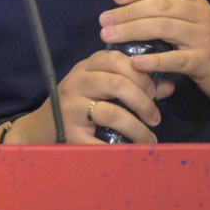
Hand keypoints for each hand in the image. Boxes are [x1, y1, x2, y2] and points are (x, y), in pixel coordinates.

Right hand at [10, 48, 171, 144]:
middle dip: (143, 102)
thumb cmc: (77, 105)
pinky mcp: (70, 134)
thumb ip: (131, 84)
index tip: (153, 91)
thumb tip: (167, 86)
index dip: (139, 73)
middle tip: (155, 117)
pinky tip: (132, 151)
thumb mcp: (99, 88)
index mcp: (84, 69)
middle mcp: (75, 84)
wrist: (42, 129)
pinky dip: (121, 149)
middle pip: (116, 83)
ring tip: (149, 137)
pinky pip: (101, 142)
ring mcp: (70, 109)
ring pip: (112, 113)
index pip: (114, 58)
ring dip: (138, 128)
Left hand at [100, 0, 209, 110]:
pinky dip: (153, 59)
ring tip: (109, 37)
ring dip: (132, 31)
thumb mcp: (196, 23)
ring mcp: (204, 38)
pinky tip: (135, 62)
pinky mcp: (205, 62)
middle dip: (127, 12)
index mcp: (196, 2)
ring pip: (164, 27)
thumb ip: (171, 14)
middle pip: (159, 6)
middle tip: (103, 21)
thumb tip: (129, 12)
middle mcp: (201, 15)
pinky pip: (176, 58)